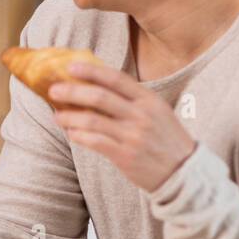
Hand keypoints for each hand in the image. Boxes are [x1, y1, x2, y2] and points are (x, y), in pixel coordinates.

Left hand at [49, 62, 196, 192]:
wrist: (185, 172)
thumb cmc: (165, 139)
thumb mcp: (157, 112)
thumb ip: (132, 99)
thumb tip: (97, 86)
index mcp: (148, 99)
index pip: (115, 78)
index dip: (90, 71)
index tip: (70, 66)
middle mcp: (141, 115)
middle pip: (99, 97)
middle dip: (72, 92)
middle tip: (53, 90)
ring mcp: (133, 136)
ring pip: (92, 121)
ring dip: (70, 117)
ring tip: (57, 116)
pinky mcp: (126, 156)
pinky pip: (95, 142)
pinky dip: (79, 136)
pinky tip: (71, 133)